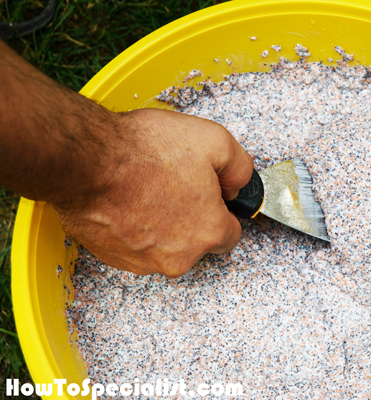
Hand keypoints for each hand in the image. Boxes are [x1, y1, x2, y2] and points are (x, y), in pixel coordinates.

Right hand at [53, 109, 253, 276]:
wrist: (86, 161)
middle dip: (192, 215)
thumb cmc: (145, 152)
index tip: (211, 194)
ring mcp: (143, 261)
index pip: (231, 233)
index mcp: (209, 233)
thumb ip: (240, 167)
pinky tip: (127, 200)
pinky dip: (133, 227)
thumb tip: (239, 183)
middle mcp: (179, 257)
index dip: (223, 209)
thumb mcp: (215, 141)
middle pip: (197, 240)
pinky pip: (135, 246)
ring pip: (165, 245)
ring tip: (147, 188)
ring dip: (161, 222)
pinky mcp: (113, 257)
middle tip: (175, 182)